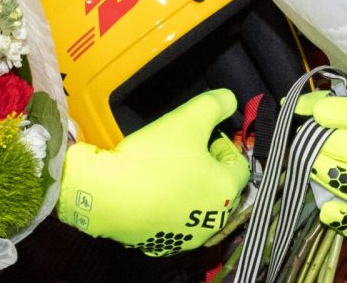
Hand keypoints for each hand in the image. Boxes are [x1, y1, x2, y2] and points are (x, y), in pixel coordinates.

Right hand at [57, 89, 249, 255]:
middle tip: (183, 152)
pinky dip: (168, 208)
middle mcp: (214, 220)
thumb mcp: (187, 119)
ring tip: (166, 171)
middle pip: (220, 187)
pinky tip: (151, 192)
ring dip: (190, 189)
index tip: (199, 138)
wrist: (107, 195)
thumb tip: (230, 99)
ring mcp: (189, 237)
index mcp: (226, 190)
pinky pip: (174, 222)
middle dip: (208, 168)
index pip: (239, 164)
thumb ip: (215, 105)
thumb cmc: (154, 158)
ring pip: (198, 206)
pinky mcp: (163, 246)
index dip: (221, 146)